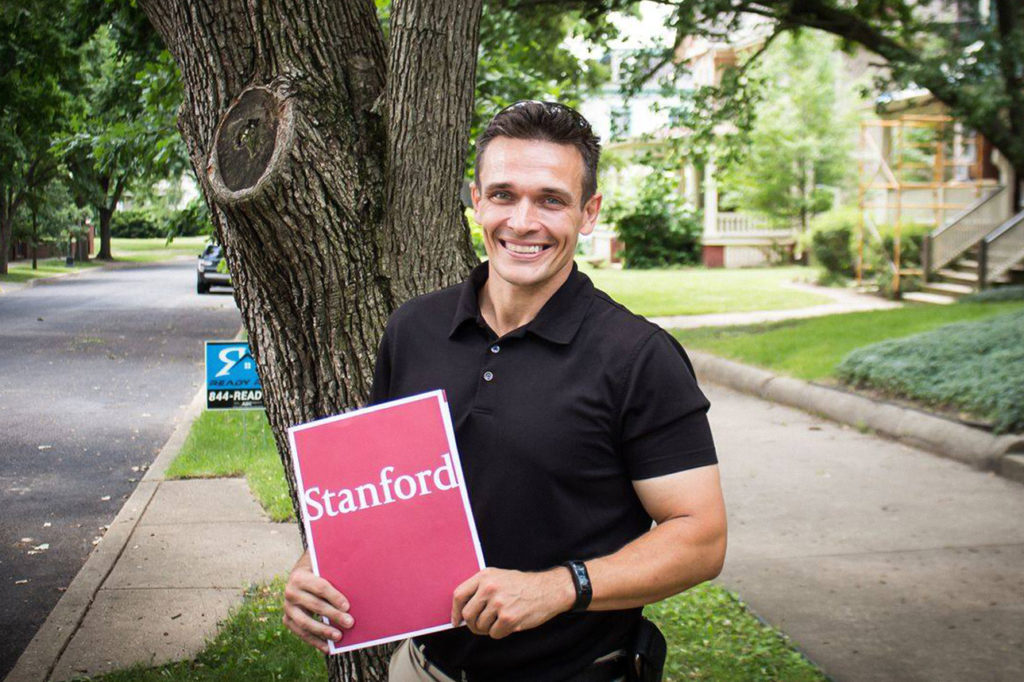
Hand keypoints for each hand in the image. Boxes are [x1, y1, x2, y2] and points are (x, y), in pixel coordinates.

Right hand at [282, 550, 354, 652]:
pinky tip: (327, 647)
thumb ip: (335, 575)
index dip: (334, 597)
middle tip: (350, 623)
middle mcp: (290, 592)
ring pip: (305, 622)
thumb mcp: (324, 569)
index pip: (320, 587)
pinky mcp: (287, 619)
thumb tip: (356, 586)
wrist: (298, 577)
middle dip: (333, 615)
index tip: (347, 606)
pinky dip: (314, 641)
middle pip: (315, 605)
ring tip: (338, 637)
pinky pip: (301, 633)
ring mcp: (287, 608)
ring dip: (323, 631)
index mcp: (300, 576)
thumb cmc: (318, 573)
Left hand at [451, 566, 575, 639]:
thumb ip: (480, 589)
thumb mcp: (499, 577)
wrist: (548, 589)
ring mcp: (498, 603)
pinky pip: (494, 634)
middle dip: (472, 624)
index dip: (455, 611)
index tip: (456, 620)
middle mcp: (489, 588)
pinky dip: (500, 633)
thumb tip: (461, 611)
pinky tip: (510, 623)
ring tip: (501, 620)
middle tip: (481, 625)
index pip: (459, 595)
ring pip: (480, 626)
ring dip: (489, 628)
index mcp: (485, 576)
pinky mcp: (508, 618)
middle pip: (467, 614)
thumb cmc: (522, 585)